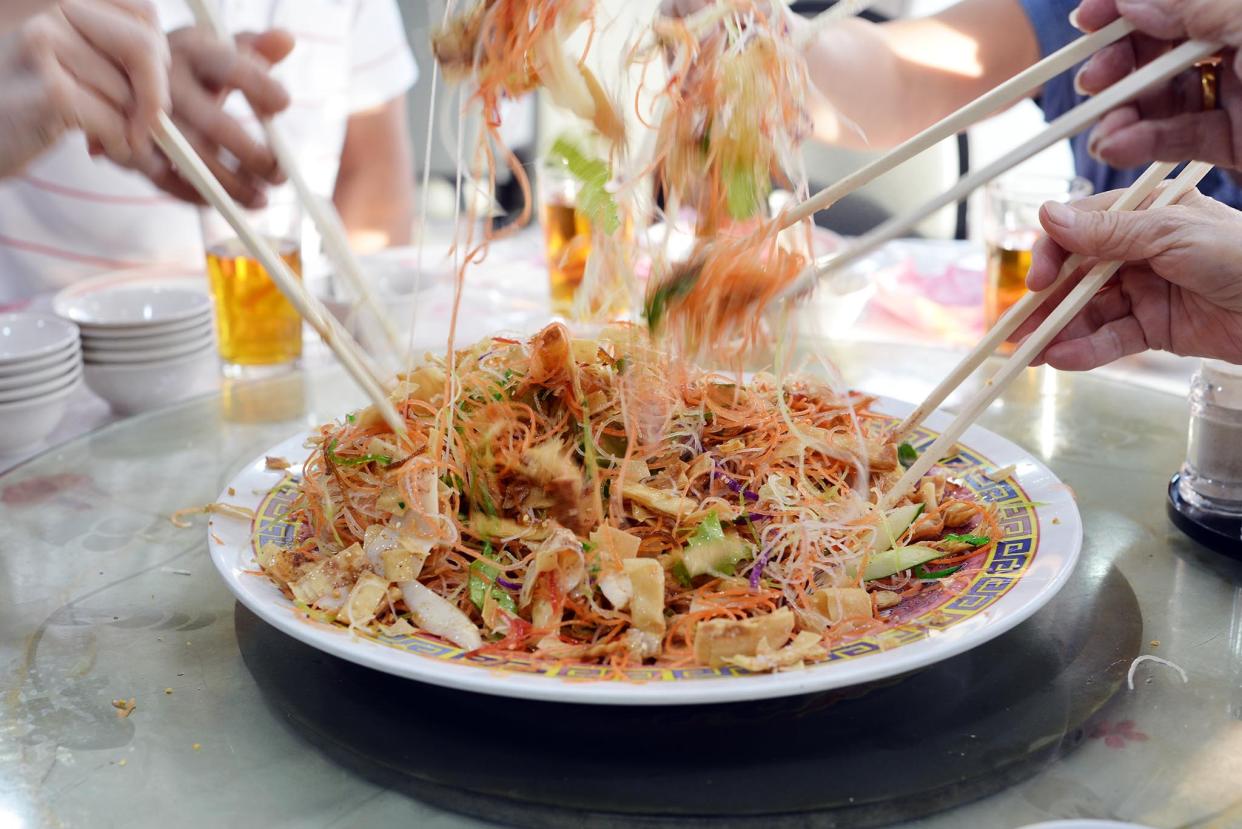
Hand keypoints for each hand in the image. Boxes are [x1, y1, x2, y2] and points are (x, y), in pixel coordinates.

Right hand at [0, 0, 169, 177]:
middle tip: (147, 124)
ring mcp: (46, 47)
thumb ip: (110, 51)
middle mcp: (50, 12)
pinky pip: (116, 122)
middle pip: (146, 47)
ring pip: (132, 93)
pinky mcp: (50, 91)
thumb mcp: (67, 60)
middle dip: (156, 94)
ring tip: (116, 141)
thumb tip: (173, 71)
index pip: (142, 11)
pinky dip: (121, 145)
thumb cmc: (25, 101)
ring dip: (136, 129)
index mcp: (61, 0)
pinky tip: (100, 147)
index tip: (147, 83)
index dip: (158, 54)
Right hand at [133, 26, 293, 207]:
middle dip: (253, 155)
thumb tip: (286, 40)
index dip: (258, 84)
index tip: (284, 103)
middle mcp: (164, 83)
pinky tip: (225, 202)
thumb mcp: (217, 49)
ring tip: (262, 200)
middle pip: (214, 124)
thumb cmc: (191, 68)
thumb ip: (254, 47)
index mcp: (190, 52)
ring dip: (231, 186)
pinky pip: (166, 180)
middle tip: (280, 173)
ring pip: (193, 159)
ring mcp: (145, 117)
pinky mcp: (132, 147)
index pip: (228, 66)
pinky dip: (198, 196)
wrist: (128, 80)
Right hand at [1011, 187, 1241, 369]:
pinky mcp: (1155, 327)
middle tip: (1017, 326)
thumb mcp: (1171, 234)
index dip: (1052, 254)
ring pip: (1089, 311)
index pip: (1081, 228)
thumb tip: (1049, 216)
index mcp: (1145, 215)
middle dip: (1045, 301)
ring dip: (1059, 330)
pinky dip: (1086, 349)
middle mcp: (1140, 251)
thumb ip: (1108, 231)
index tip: (1037, 280)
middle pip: (1077, 275)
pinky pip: (1112, 339)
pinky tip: (1063, 358)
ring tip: (1032, 352)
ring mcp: (1145, 290)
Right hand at [1072, 0, 1241, 171]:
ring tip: (1103, 132)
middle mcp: (1236, 48)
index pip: (1171, 3)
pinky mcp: (1235, 141)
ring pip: (1164, 99)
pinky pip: (1182, 138)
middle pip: (1159, 50)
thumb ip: (1195, 6)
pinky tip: (1116, 148)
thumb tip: (1130, 2)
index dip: (1122, 8)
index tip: (1085, 20)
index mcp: (1238, 11)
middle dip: (1117, 66)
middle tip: (1091, 83)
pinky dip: (1144, 144)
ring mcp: (1236, 95)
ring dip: (1122, 114)